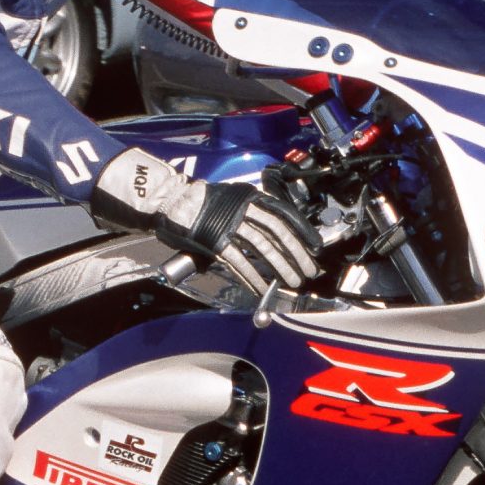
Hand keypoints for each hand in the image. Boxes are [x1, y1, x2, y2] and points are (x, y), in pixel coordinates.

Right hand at [89, 147, 319, 294]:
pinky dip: (254, 277)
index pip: (284, 213)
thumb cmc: (200, 203)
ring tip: (292, 281)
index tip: (315, 246)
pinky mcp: (214, 241)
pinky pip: (239, 262)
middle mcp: (243, 208)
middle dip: (297, 253)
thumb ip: (251, 215)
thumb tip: (273, 236)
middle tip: (309, 269)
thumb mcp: (232, 200)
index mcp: (250, 196)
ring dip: (280, 267)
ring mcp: (228, 224)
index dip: (302, 231)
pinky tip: (265, 288)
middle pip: (278, 232)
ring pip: (263, 248)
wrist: (169, 200)